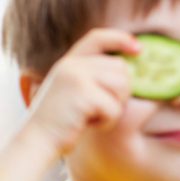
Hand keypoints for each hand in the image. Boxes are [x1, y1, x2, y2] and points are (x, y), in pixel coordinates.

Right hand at [23, 29, 137, 154]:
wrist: (38, 140)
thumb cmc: (64, 121)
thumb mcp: (76, 90)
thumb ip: (95, 76)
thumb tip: (131, 70)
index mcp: (69, 62)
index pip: (98, 38)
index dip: (120, 39)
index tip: (138, 49)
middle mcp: (72, 64)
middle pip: (121, 68)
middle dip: (121, 92)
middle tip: (100, 108)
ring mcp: (76, 77)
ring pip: (122, 87)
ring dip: (115, 107)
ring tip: (93, 115)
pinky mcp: (83, 94)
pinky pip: (114, 108)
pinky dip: (107, 121)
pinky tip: (87, 124)